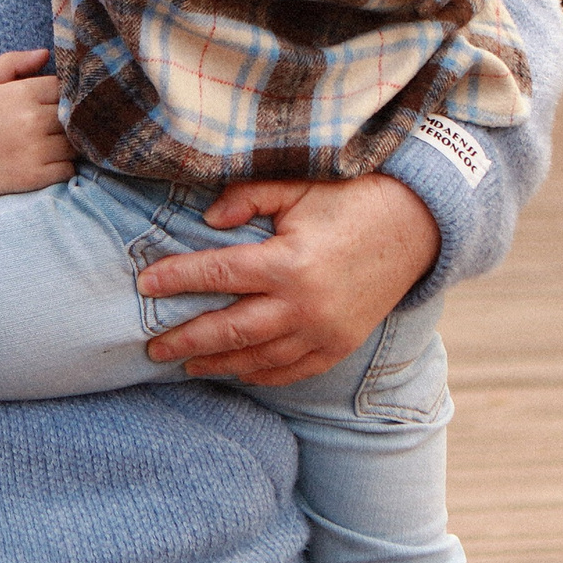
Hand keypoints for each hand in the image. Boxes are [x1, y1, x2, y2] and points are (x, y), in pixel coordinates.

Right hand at [0, 49, 74, 199]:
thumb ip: (12, 62)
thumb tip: (45, 54)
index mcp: (21, 93)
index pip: (65, 88)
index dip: (65, 94)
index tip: (56, 102)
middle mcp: (31, 120)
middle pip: (75, 116)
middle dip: (70, 118)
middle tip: (59, 124)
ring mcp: (33, 150)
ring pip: (74, 143)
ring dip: (70, 143)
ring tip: (55, 143)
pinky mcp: (31, 177)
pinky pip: (67, 170)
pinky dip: (63, 166)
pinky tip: (49, 162)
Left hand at [139, 174, 440, 383]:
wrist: (417, 225)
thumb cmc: (351, 199)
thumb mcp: (298, 186)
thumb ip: (248, 197)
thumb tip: (207, 219)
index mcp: (289, 262)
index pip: (218, 274)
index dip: (177, 280)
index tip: (145, 284)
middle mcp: (304, 305)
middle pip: (229, 330)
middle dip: (186, 340)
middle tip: (152, 346)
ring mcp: (324, 332)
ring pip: (258, 359)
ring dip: (218, 364)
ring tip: (185, 363)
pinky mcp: (339, 346)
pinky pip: (292, 371)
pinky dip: (260, 375)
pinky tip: (236, 371)